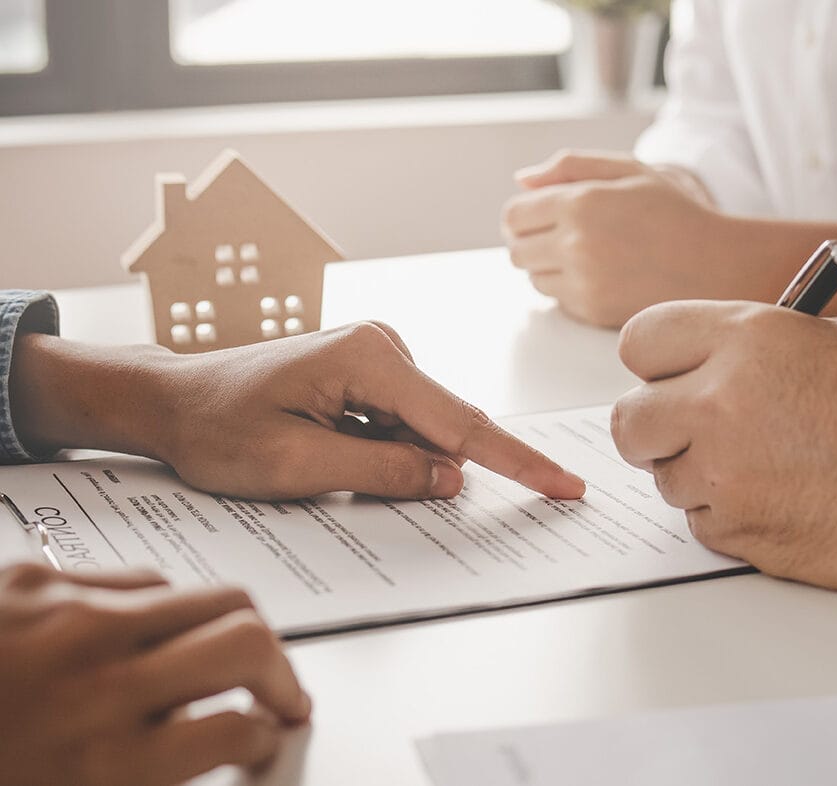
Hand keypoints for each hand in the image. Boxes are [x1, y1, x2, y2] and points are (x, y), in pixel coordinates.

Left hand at [0, 562, 308, 785]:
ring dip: (231, 631)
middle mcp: (96, 683)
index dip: (266, 736)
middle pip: (248, 641)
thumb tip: (215, 742)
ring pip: (209, 597)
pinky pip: (139, 578)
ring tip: (222, 656)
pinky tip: (143, 634)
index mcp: (102, 765)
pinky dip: (159, 609)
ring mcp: (68, 619)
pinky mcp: (35, 579)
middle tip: (281, 694)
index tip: (265, 737)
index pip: (239, 731)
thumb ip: (152, 770)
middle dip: (282, 673)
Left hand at [10, 322, 584, 500]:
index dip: (517, 461)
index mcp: (370, 359)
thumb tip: (451, 479)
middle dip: (434, 472)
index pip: (461, 424)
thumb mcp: (295, 465)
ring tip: (320, 466)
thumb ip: (380, 472)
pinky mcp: (370, 375)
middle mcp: (383, 347)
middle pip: (444, 428)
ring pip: (424, 432)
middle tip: (355, 485)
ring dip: (400, 466)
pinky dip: (389, 456)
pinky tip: (332, 457)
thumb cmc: (217, 428)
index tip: (565, 484)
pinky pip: (404, 427)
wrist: (171, 400)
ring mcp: (378, 359)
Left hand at [502, 150, 836, 325]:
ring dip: (549, 268)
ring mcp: (583, 283)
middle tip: (564, 237)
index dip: (524, 215)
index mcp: (580, 202)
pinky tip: (603, 277)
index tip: (540, 216)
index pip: (514, 215)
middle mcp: (576, 244)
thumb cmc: (675, 214)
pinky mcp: (593, 312)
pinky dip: (570, 291)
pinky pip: (558, 301)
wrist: (717, 265)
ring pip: (534, 279)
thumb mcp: (630, 171)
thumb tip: (522, 180)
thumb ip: (571, 166)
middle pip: (517, 250)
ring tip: (589, 257)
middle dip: (532, 242)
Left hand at [610, 300, 836, 594]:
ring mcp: (727, 474)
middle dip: (657, 429)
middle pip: (630, 421)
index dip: (658, 365)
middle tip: (700, 434)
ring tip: (775, 467)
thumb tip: (678, 376)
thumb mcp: (821, 342)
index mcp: (746, 337)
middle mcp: (722, 400)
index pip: (640, 343)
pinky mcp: (742, 535)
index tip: (674, 380)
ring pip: (667, 477)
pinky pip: (702, 523)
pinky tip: (790, 501)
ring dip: (702, 476)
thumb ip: (739, 350)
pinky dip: (732, 517)